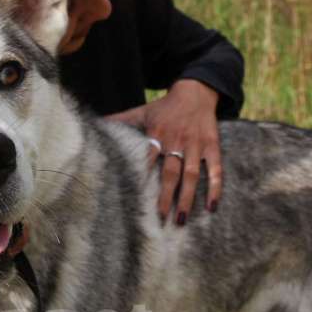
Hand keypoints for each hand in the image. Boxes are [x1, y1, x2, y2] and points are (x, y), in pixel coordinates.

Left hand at [105, 79, 222, 223]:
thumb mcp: (142, 111)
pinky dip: (215, 188)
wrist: (195, 91)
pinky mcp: (212, 146)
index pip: (148, 159)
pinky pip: (216, 169)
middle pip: (170, 172)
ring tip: (181, 219)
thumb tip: (96, 124)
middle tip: (161, 218)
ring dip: (187, 198)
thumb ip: (121, 120)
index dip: (143, 177)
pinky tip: (212, 206)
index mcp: (157, 133)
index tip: (137, 198)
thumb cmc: (165, 107)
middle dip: (166, 196)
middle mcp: (176, 140)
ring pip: (192, 174)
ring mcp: (196, 144)